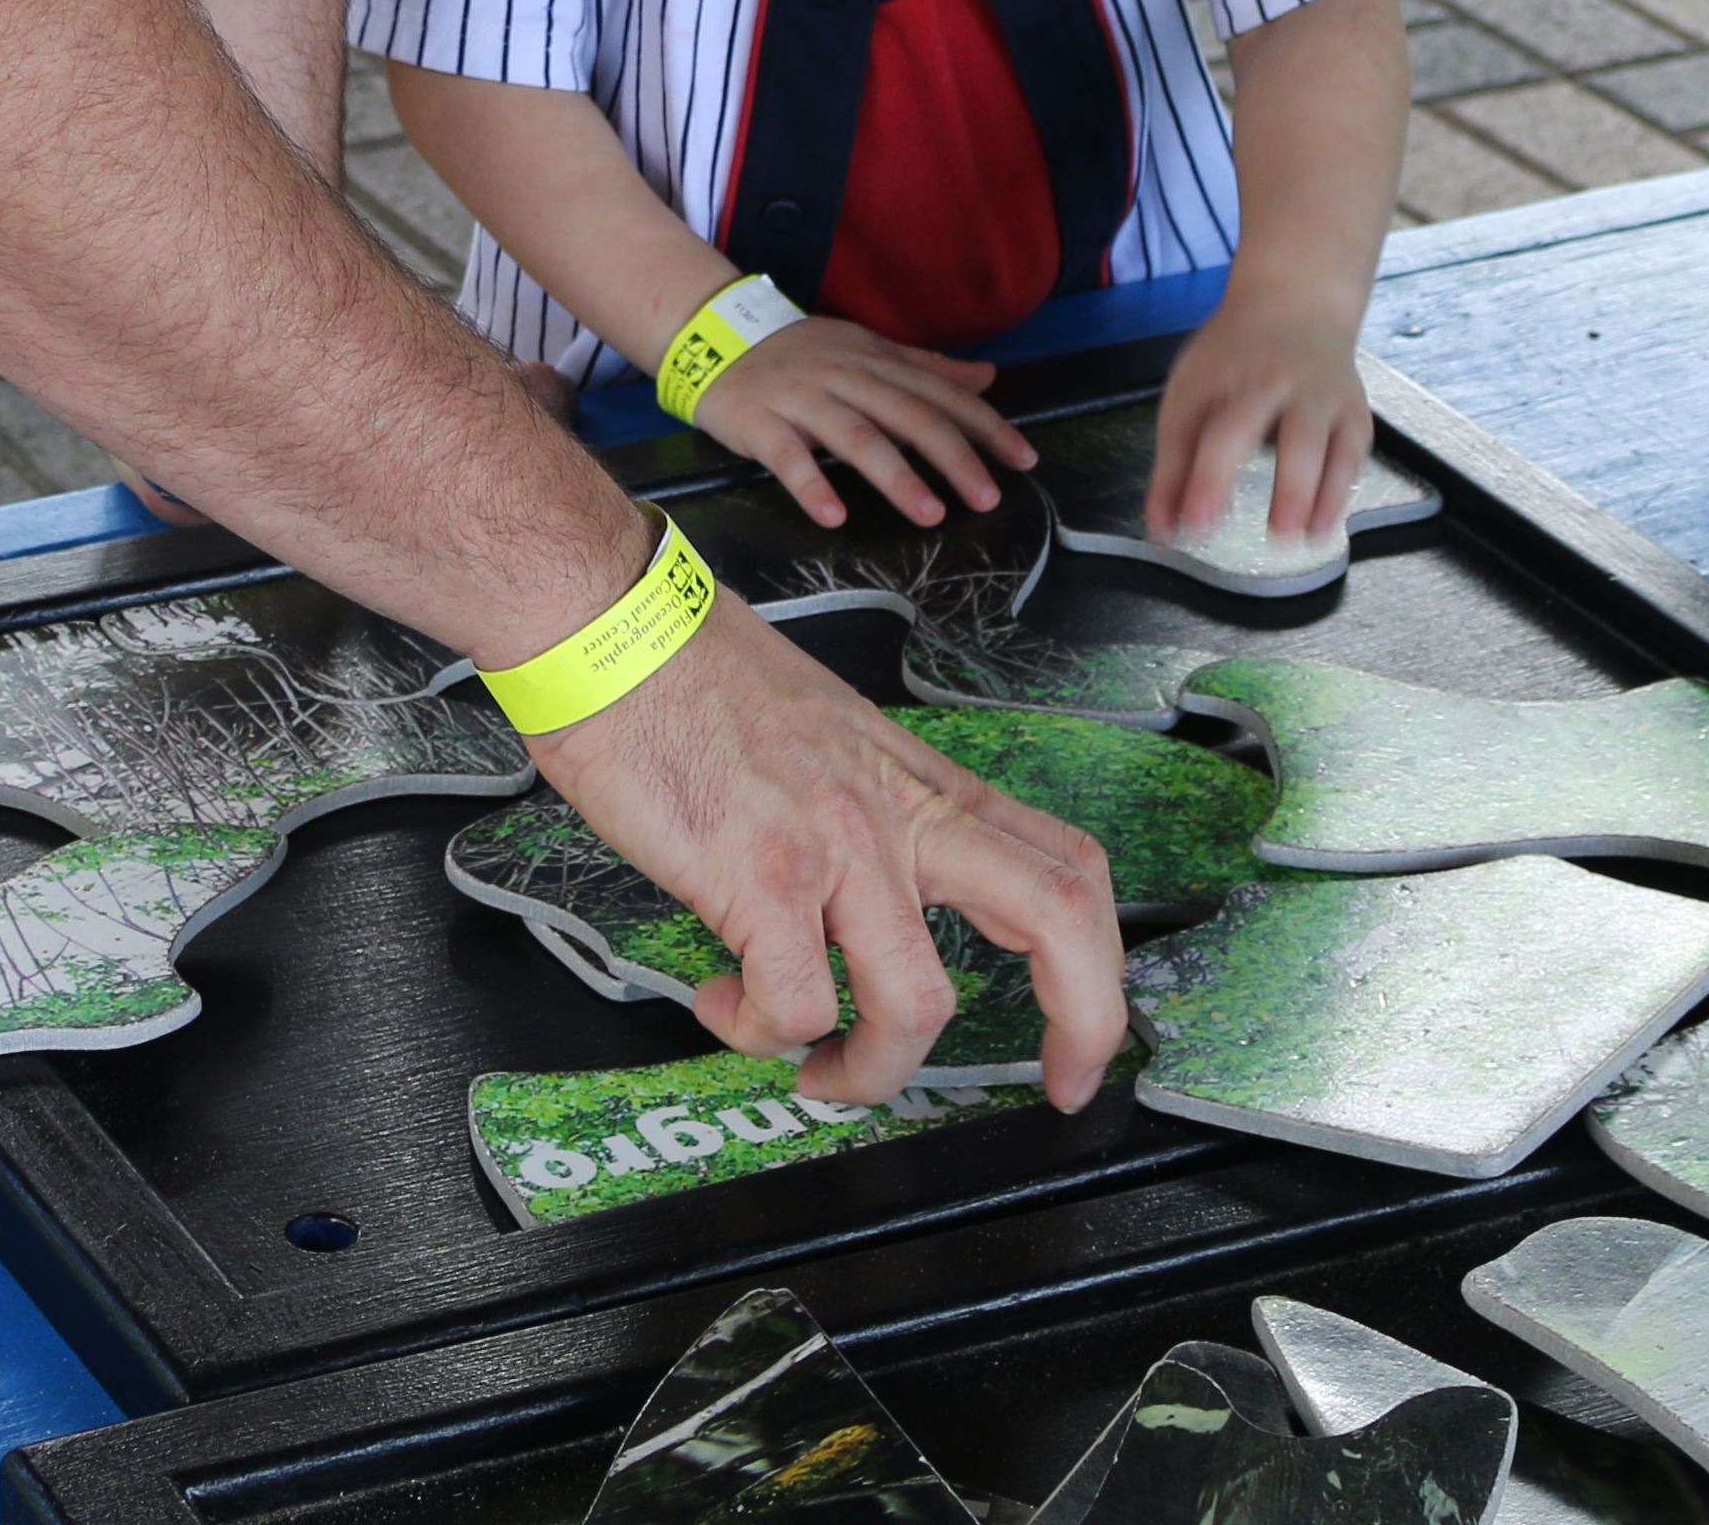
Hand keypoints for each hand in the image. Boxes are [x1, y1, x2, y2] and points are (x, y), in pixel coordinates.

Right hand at [535, 593, 1126, 1110]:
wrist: (606, 621)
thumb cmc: (684, 666)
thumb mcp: (818, 731)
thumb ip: (861, 811)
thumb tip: (857, 899)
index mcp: (915, 779)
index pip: (1062, 863)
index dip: (1102, 963)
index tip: (1082, 1037)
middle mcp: (895, 811)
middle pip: (1059, 915)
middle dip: (1084, 1022)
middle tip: (1053, 1088)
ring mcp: (836, 844)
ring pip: (917, 1005)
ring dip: (867, 1073)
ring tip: (812, 1068)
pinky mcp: (760, 875)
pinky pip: (795, 1005)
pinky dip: (758, 1032)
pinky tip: (721, 1001)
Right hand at [687, 316, 1035, 529]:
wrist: (712, 332)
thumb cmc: (798, 350)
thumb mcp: (865, 347)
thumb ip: (925, 366)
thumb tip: (988, 377)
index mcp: (874, 360)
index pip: (939, 393)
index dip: (984, 425)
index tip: (1023, 458)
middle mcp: (844, 376)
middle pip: (907, 415)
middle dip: (953, 457)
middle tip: (988, 497)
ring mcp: (801, 399)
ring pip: (855, 436)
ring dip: (896, 475)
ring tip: (930, 514)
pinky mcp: (759, 422)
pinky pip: (787, 456)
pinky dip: (811, 485)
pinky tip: (833, 516)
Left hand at [1147, 300, 1373, 542]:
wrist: (1298, 302)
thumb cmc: (1237, 358)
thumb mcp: (1193, 393)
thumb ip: (1174, 464)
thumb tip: (1161, 528)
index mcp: (1213, 376)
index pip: (1186, 426)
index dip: (1175, 474)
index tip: (1173, 521)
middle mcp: (1264, 381)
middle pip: (1237, 425)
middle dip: (1216, 472)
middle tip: (1203, 521)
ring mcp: (1313, 394)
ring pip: (1306, 439)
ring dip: (1294, 488)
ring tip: (1281, 534)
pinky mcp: (1353, 414)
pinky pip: (1348, 456)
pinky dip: (1336, 494)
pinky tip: (1319, 528)